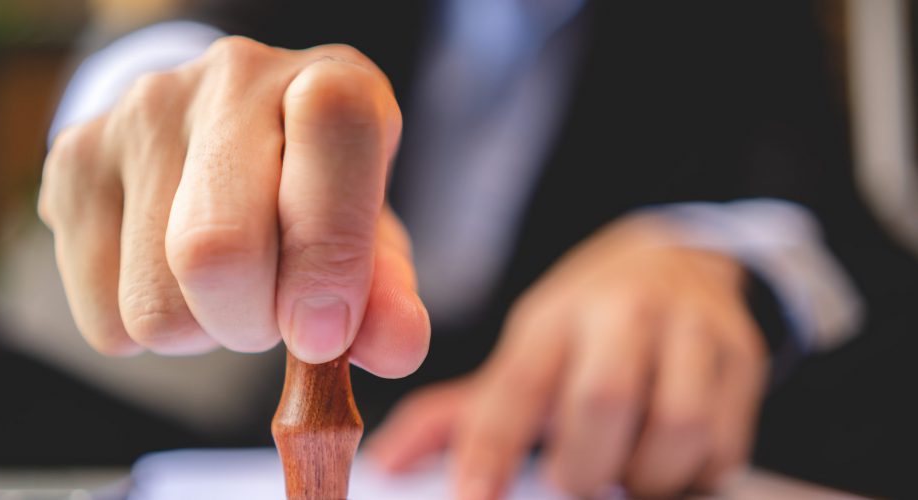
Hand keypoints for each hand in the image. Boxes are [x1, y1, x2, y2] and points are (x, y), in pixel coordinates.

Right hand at [37, 37, 428, 375]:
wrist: (213, 141)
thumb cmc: (310, 198)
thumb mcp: (366, 234)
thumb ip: (388, 293)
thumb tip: (396, 349)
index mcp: (328, 82)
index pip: (332, 137)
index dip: (329, 255)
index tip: (322, 333)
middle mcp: (231, 78)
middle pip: (216, 249)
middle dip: (251, 324)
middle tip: (270, 316)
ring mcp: (139, 115)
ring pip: (156, 306)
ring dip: (200, 332)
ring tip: (221, 288)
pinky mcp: (72, 162)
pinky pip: (105, 320)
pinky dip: (145, 333)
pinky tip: (168, 277)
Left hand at [367, 214, 768, 497]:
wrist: (679, 265)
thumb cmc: (586, 330)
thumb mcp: (523, 355)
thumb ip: (458, 415)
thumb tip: (386, 464)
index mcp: (552, 317)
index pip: (515, 385)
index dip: (492, 450)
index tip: (474, 499)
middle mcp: (622, 313)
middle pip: (602, 399)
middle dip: (582, 466)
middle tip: (572, 481)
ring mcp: (690, 332)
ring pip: (675, 425)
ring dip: (645, 474)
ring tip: (624, 471)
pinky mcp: (744, 360)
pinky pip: (724, 442)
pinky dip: (693, 471)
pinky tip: (669, 461)